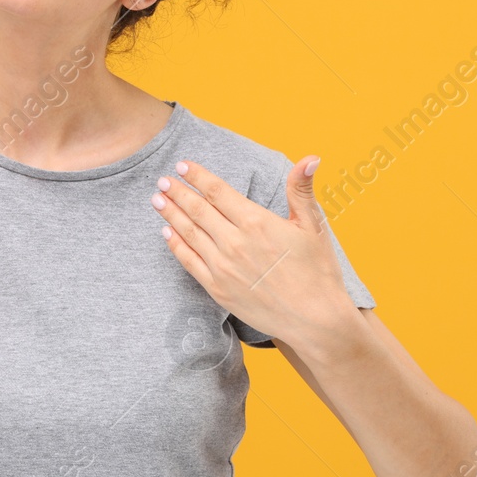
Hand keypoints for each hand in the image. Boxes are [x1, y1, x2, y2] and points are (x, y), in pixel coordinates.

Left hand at [150, 157, 352, 342]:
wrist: (315, 320)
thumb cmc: (318, 271)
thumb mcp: (313, 225)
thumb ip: (301, 189)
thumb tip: (311, 157)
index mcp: (256, 222)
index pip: (218, 191)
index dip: (198, 176)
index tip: (183, 166)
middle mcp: (235, 242)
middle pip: (198, 210)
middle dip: (178, 192)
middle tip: (163, 180)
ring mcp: (223, 267)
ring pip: (189, 233)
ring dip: (170, 214)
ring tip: (157, 200)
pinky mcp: (218, 289)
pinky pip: (189, 262)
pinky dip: (175, 245)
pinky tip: (166, 232)